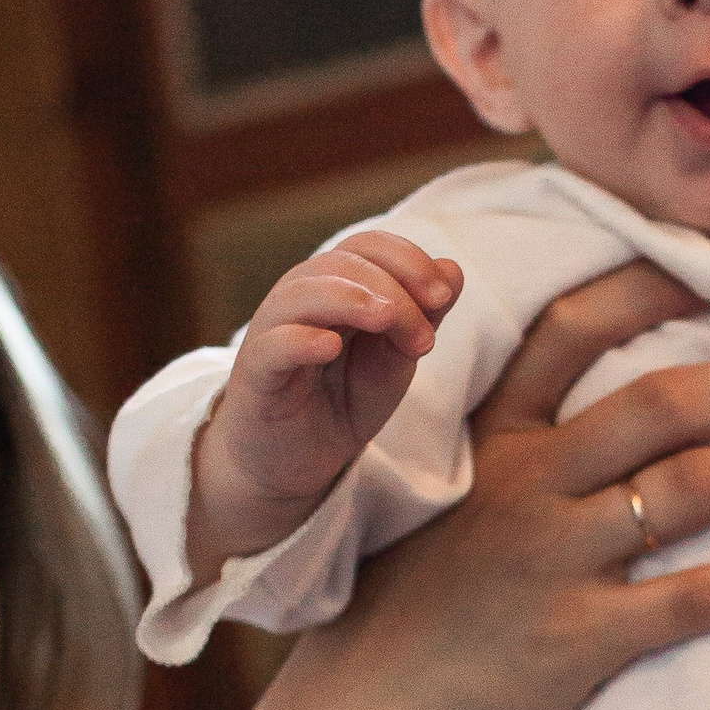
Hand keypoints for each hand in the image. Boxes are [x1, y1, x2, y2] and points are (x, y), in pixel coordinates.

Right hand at [189, 231, 463, 582]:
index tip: (445, 297)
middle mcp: (301, 297)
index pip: (369, 247)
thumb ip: (422, 317)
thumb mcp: (395, 359)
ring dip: (352, 300)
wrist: (296, 462)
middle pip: (342, 264)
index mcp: (337, 287)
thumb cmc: (342, 400)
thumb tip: (453, 269)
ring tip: (387, 320)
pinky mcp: (256, 373)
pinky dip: (301, 339)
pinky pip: (273, 345)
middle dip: (394, 291)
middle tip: (425, 338)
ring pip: (303, 293)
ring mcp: (274, 332)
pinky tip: (330, 347)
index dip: (408, 260)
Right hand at [281, 260, 709, 709]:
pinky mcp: (582, 637)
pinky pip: (695, 597)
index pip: (575, 328)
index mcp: (493, 438)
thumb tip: (616, 407)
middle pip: (662, 403)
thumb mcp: (449, 497)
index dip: (659, 284)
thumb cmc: (414, 602)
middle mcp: (525, 484)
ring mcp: (553, 559)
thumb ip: (519, 447)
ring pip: (693, 489)